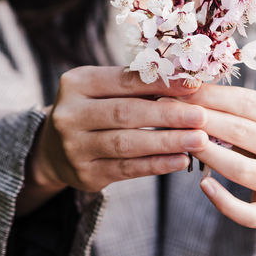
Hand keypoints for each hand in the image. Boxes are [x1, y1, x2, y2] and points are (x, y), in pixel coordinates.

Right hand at [17, 66, 207, 214]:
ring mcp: (75, 147)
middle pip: (126, 113)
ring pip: (127, 143)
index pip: (124, 81)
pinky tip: (180, 160)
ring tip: (199, 139)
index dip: (161, 83)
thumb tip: (186, 82)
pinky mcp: (85, 174)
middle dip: (168, 115)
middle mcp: (69, 114)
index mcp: (76, 83)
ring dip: (167, 142)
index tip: (193, 86)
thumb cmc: (93, 110)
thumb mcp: (102, 89)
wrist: (54, 149)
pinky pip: (126, 169)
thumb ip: (135, 85)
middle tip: (201, 116)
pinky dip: (156, 165)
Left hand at [180, 85, 255, 228]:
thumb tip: (187, 91)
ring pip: (241, 169)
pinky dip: (223, 201)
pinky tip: (203, 184)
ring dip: (207, 154)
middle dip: (203, 120)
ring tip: (182, 142)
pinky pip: (248, 213)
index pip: (249, 103)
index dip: (212, 96)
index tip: (182, 90)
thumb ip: (238, 105)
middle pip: (243, 133)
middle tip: (172, 114)